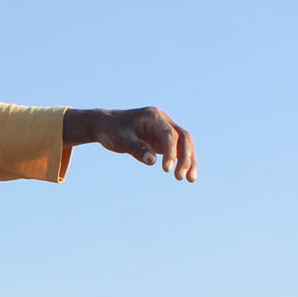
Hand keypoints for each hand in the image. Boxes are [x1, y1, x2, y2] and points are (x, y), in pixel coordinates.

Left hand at [68, 107, 196, 181]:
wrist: (107, 125)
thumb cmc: (112, 131)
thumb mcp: (120, 140)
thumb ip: (136, 148)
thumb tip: (152, 161)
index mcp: (154, 116)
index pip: (169, 135)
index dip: (170, 152)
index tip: (166, 170)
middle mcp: (163, 121)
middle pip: (184, 137)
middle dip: (186, 157)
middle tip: (180, 177)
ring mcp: (165, 129)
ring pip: (185, 144)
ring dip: (189, 161)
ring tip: (191, 180)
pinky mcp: (164, 139)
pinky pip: (179, 149)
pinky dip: (183, 161)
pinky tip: (184, 175)